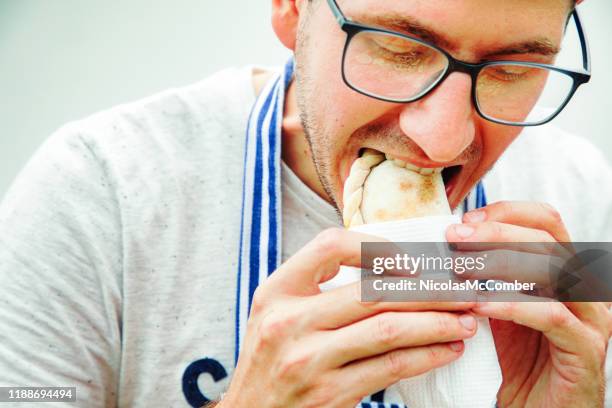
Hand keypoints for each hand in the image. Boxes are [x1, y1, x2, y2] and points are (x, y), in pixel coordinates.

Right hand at [223, 228, 477, 407]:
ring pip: (388, 329)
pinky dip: (426, 356)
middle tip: (465, 289)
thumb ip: (318, 288)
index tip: (412, 261)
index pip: (330, 246)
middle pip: (373, 292)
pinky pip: (390, 368)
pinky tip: (447, 349)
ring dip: (437, 323)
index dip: (376, 247)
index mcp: (277, 291)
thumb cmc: (272, 358)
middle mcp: (289, 321)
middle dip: (430, 290)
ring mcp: (308, 359)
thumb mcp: (278, 313)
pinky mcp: (329, 394)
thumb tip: (388, 267)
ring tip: (467, 320)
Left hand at [446, 201, 611, 407]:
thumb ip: (486, 275)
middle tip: (455, 237)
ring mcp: (590, 319)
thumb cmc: (516, 360)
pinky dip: (511, 305)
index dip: (506, 213)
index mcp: (566, 271)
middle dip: (497, 231)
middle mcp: (584, 289)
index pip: (546, 221)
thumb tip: (448, 242)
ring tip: (460, 267)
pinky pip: (551, 316)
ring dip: (501, 263)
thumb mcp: (499, 307)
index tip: (465, 220)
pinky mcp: (585, 349)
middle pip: (548, 238)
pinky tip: (478, 306)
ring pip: (554, 270)